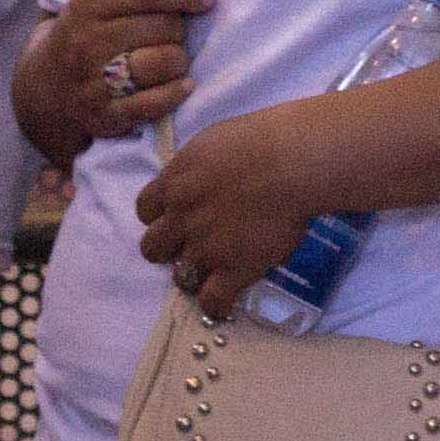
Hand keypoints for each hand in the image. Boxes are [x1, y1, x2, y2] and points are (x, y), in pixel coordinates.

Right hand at [26, 0, 214, 163]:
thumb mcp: (102, 1)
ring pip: (162, 63)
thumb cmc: (87, 34)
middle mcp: (88, 42)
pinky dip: (175, 93)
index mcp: (88, 4)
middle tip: (173, 32)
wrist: (43, 88)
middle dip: (178, 27)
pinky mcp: (104, 116)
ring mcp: (94, 82)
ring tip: (173, 58)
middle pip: (162, 27)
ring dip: (178, 60)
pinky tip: (185, 85)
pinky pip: (153, 104)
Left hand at [133, 99, 340, 320]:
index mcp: (175, 182)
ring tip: (219, 266)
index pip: (145, 210)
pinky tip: (229, 294)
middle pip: (152, 248)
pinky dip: (217, 302)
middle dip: (170, 247)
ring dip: (195, 273)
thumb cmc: (263, 139)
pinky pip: (211, 301)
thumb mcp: (212, 141)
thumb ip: (194, 168)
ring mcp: (205, 247)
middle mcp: (181, 217)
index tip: (180, 214)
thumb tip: (193, 181)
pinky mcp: (233, 270)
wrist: (295, 161)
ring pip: (180, 277)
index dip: (162, 215)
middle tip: (196, 241)